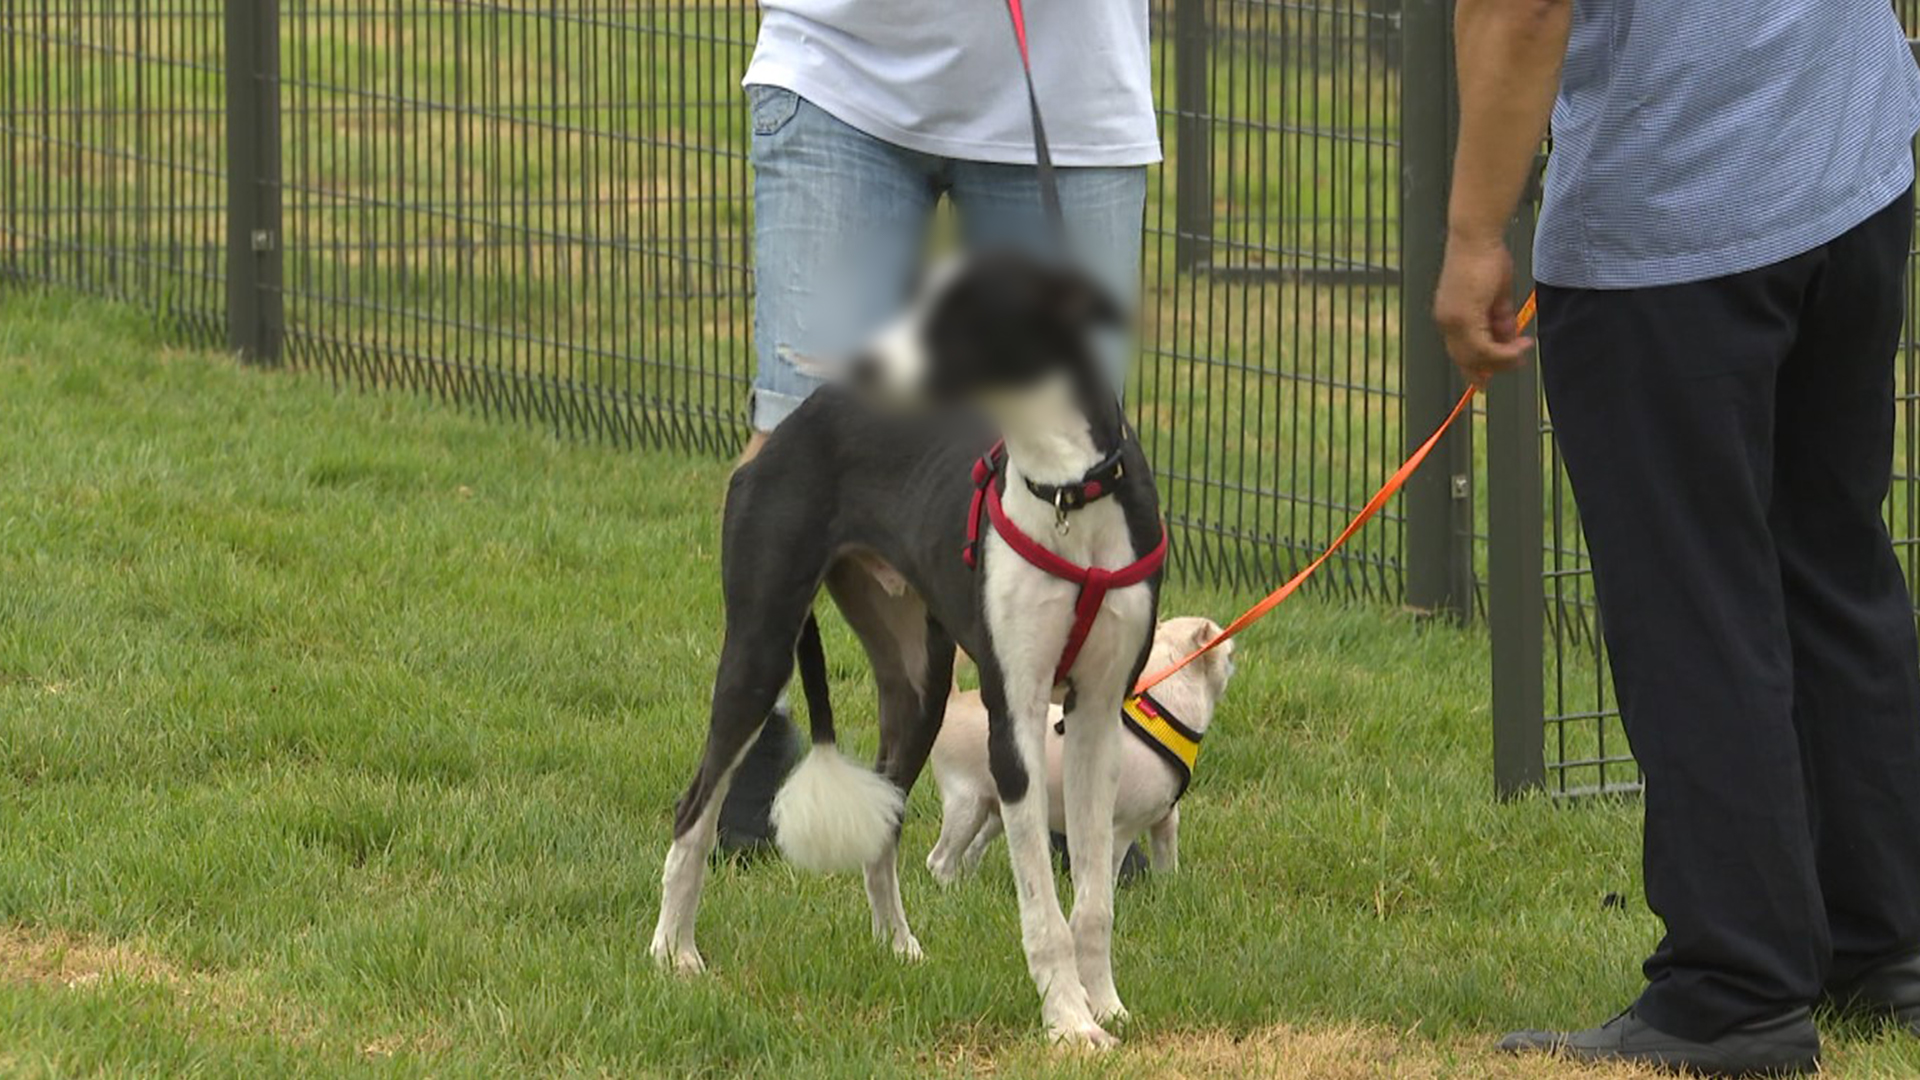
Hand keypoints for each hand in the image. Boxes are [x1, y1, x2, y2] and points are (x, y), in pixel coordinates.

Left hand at [1433, 236, 1532, 385]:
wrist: (1477, 237)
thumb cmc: (1486, 257)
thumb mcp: (1497, 295)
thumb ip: (1500, 318)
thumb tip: (1508, 336)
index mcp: (1450, 315)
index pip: (1461, 351)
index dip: (1476, 367)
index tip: (1489, 378)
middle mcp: (1447, 321)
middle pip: (1467, 359)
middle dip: (1493, 367)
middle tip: (1517, 364)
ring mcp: (1452, 321)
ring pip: (1476, 357)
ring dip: (1503, 359)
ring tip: (1523, 351)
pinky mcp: (1462, 317)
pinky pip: (1483, 348)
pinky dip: (1503, 351)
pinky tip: (1520, 345)